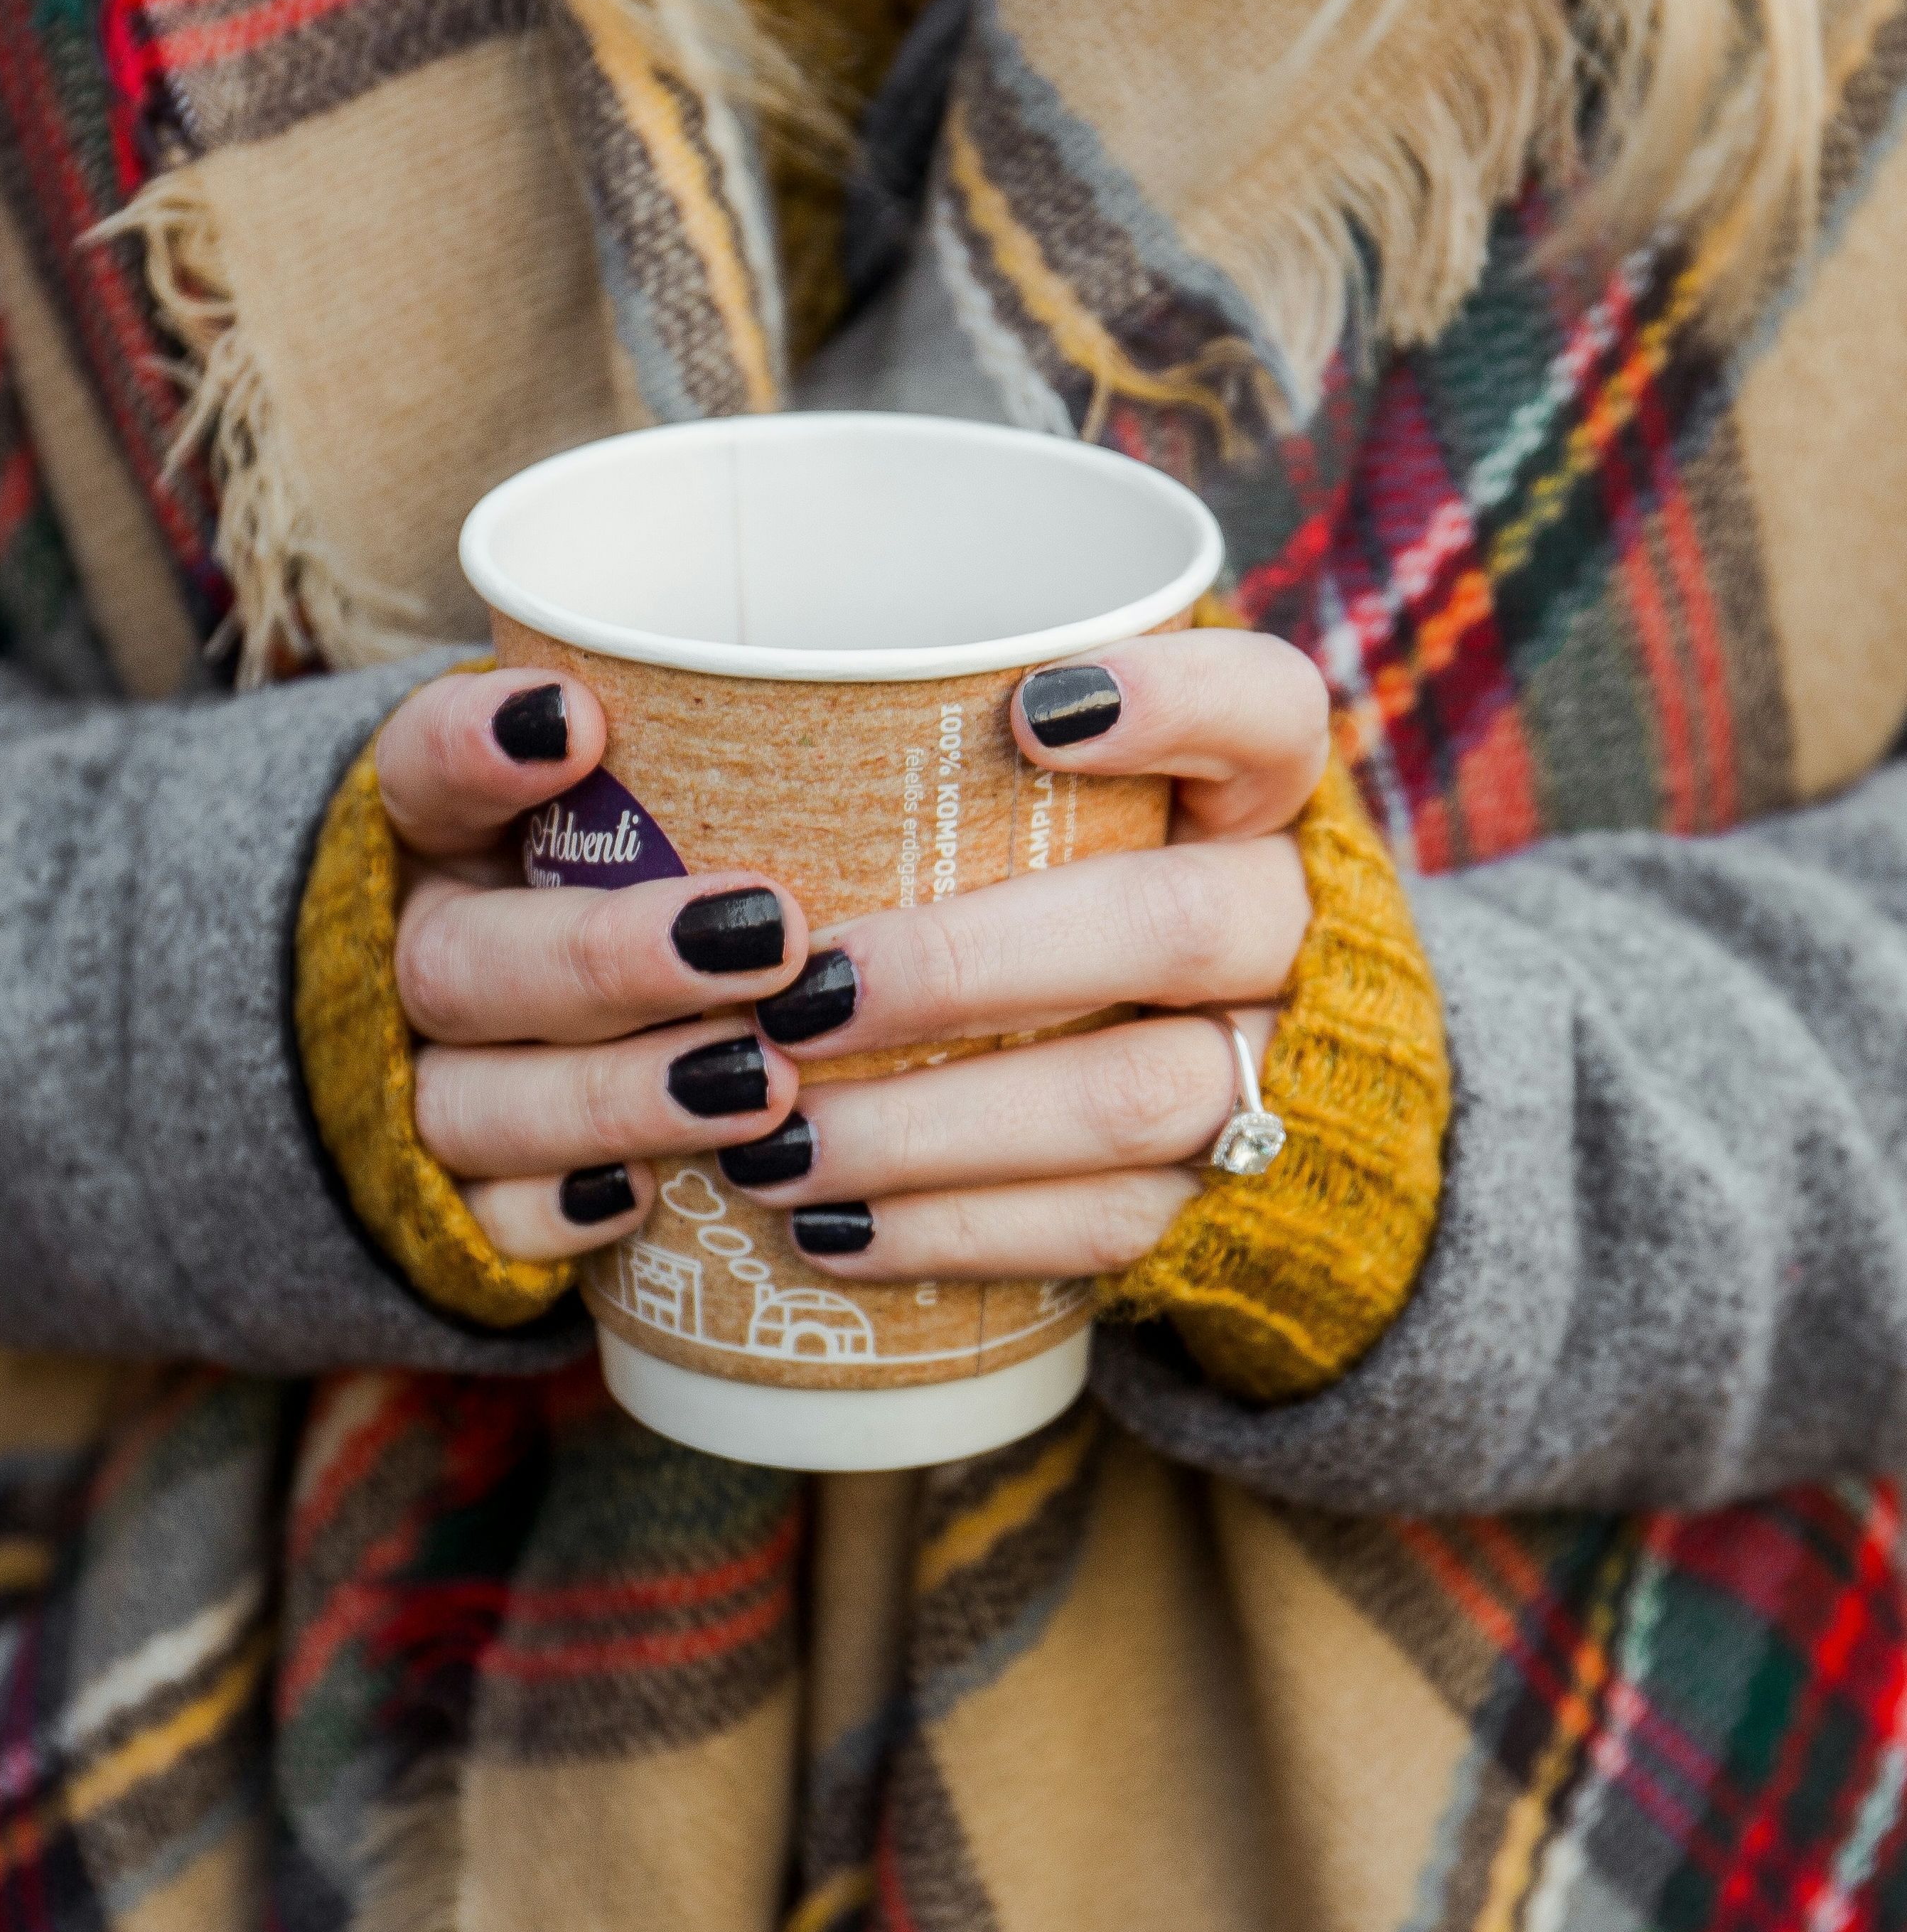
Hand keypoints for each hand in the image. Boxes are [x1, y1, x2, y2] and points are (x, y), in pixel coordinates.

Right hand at [376, 669, 810, 1260]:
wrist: (499, 1032)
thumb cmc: (631, 884)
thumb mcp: (656, 804)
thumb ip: (736, 762)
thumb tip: (997, 716)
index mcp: (441, 834)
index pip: (420, 770)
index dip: (474, 746)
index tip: (579, 721)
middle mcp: (416, 951)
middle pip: (460, 960)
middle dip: (610, 955)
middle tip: (769, 939)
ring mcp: (417, 1080)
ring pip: (469, 1099)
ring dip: (610, 1095)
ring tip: (755, 1085)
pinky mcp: (443, 1200)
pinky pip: (477, 1219)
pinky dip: (551, 1210)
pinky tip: (638, 1198)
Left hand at [720, 629, 1325, 1282]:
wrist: (1276, 1085)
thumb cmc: (1094, 891)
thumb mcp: (1070, 804)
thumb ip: (951, 763)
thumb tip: (640, 731)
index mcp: (1265, 794)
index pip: (1271, 709)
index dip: (1174, 701)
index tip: (1028, 711)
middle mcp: (1292, 923)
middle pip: (1168, 925)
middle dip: (967, 966)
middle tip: (798, 997)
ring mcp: (1276, 1068)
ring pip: (1131, 1099)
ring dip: (935, 1127)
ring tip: (775, 1145)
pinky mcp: (1234, 1200)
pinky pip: (1110, 1226)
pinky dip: (959, 1231)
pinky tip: (829, 1229)